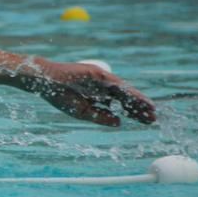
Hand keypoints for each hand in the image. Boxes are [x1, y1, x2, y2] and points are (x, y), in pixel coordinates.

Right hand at [37, 62, 155, 126]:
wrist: (45, 82)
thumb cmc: (59, 96)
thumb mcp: (83, 112)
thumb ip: (100, 117)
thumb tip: (119, 122)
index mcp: (97, 96)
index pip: (119, 105)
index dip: (132, 112)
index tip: (145, 121)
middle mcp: (102, 87)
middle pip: (125, 98)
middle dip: (138, 108)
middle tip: (152, 118)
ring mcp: (101, 79)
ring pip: (124, 91)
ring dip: (138, 101)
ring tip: (151, 110)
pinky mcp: (99, 74)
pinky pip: (118, 85)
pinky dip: (129, 93)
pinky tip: (139, 101)